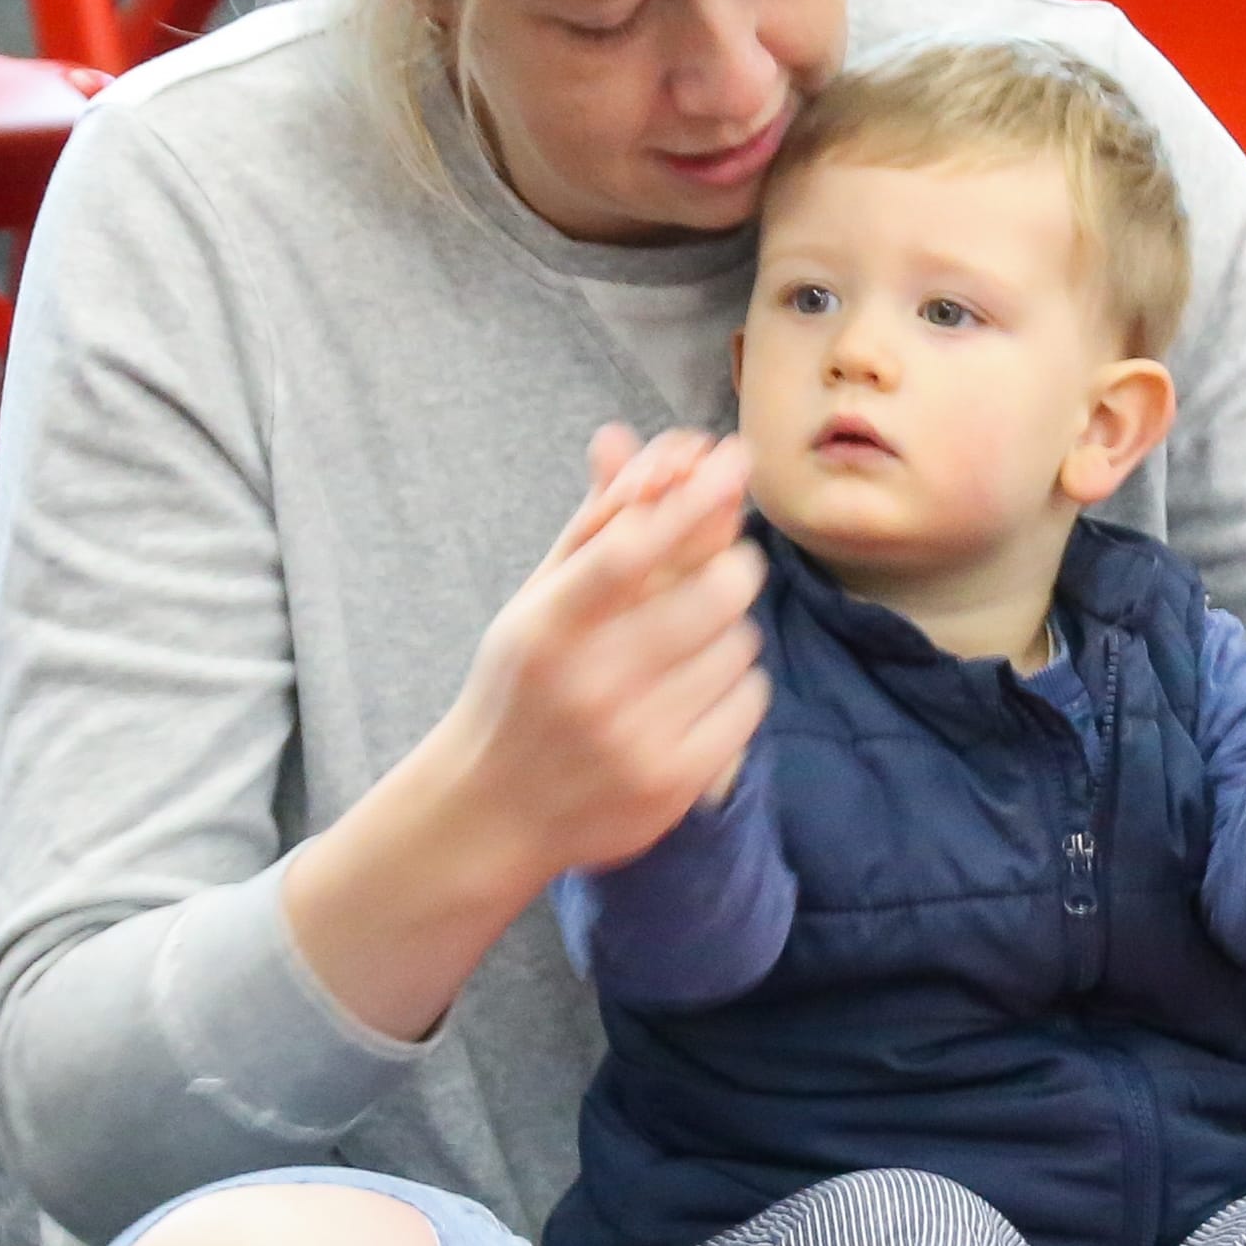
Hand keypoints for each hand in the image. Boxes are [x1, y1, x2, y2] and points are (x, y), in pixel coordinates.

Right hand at [445, 422, 770, 890]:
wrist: (496, 809)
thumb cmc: (526, 684)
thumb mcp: (540, 600)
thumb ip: (594, 523)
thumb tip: (624, 435)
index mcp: (545, 628)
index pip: (631, 549)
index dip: (691, 496)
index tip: (732, 457)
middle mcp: (588, 685)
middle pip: (713, 592)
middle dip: (732, 565)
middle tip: (727, 567)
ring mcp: (634, 740)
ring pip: (740, 644)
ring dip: (728, 632)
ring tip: (686, 649)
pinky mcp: (675, 783)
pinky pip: (750, 701)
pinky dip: (737, 686)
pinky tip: (696, 694)